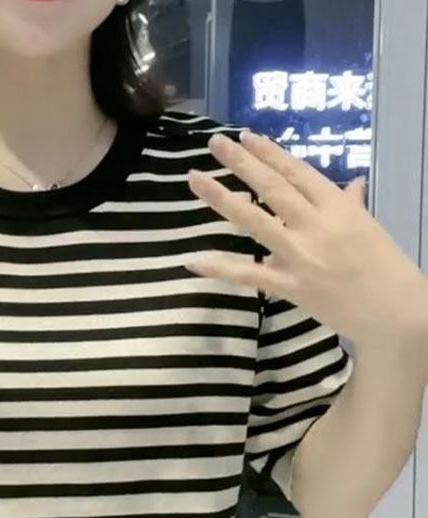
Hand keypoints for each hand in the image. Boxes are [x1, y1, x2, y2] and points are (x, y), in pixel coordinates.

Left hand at [184, 129, 425, 353]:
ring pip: (254, 221)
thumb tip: (351, 184)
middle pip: (271, 188)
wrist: (393, 310)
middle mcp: (315, 224)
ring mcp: (300, 255)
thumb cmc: (383, 266)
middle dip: (241, 162)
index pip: (295, 172)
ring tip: (196, 179)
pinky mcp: (289, 286)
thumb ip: (351, 203)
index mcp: (336, 206)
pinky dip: (221, 268)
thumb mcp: (368, 226)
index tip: (244, 137)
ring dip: (221, 199)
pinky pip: (249, 274)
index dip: (268, 153)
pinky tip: (194, 261)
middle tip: (214, 144)